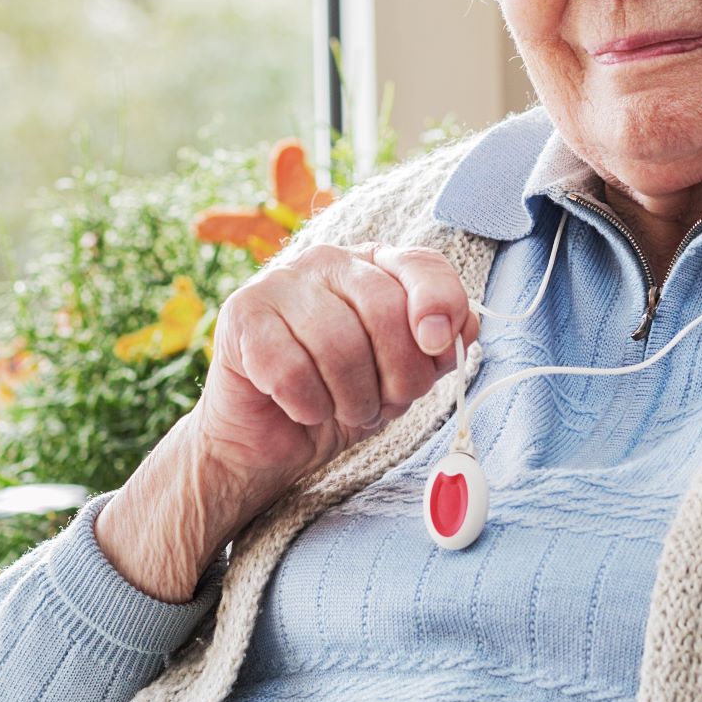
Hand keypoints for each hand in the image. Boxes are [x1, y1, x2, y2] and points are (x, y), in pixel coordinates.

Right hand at [96, 243, 476, 599]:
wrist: (272, 439)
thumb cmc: (342, 397)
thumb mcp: (404, 375)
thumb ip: (438, 348)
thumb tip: (459, 330)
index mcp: (375, 265)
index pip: (422, 266)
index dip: (440, 305)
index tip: (438, 348)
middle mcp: (328, 261)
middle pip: (384, 309)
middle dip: (397, 375)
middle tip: (385, 404)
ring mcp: (280, 283)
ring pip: (339, 344)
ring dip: (352, 399)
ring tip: (345, 409)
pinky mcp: (242, 316)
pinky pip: (292, 371)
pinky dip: (309, 406)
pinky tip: (305, 408)